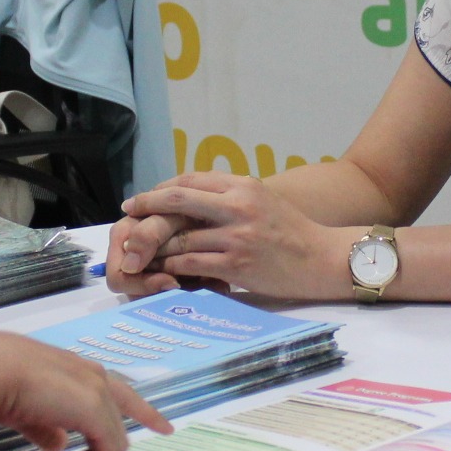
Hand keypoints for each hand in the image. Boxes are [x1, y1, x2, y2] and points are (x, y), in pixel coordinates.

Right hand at [0, 331, 169, 450]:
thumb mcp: (26, 408)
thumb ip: (46, 427)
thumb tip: (59, 445)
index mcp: (79, 370)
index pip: (122, 393)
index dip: (144, 411)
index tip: (165, 428)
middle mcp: (95, 378)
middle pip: (115, 428)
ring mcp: (99, 395)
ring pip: (112, 446)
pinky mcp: (98, 414)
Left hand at [110, 173, 343, 298]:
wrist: (322, 259)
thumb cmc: (292, 232)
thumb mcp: (262, 200)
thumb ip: (229, 196)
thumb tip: (191, 197)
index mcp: (242, 186)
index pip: (190, 179)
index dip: (161, 188)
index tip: (144, 198)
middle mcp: (238, 206)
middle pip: (177, 200)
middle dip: (147, 207)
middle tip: (128, 214)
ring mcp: (236, 236)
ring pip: (179, 236)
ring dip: (155, 245)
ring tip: (139, 250)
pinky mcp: (236, 264)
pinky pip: (191, 263)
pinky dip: (172, 267)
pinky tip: (163, 270)